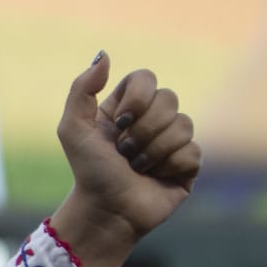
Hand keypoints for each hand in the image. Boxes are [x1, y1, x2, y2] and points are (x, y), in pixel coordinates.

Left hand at [49, 53, 200, 266]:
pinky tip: (156, 178)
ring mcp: (172, 141)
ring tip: (137, 168)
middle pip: (169, 98)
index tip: (118, 122)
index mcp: (126, 107)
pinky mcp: (187, 165)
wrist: (105, 212)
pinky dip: (169, 166)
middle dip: (143, 129)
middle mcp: (151, 120)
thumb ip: (82, 89)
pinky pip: (192, 151)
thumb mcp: (73, 129)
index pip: (146, 77)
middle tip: (124, 152)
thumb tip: (105, 55)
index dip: (137, 98)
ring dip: (153, 150)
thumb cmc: (88, 173)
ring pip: (184, 124)